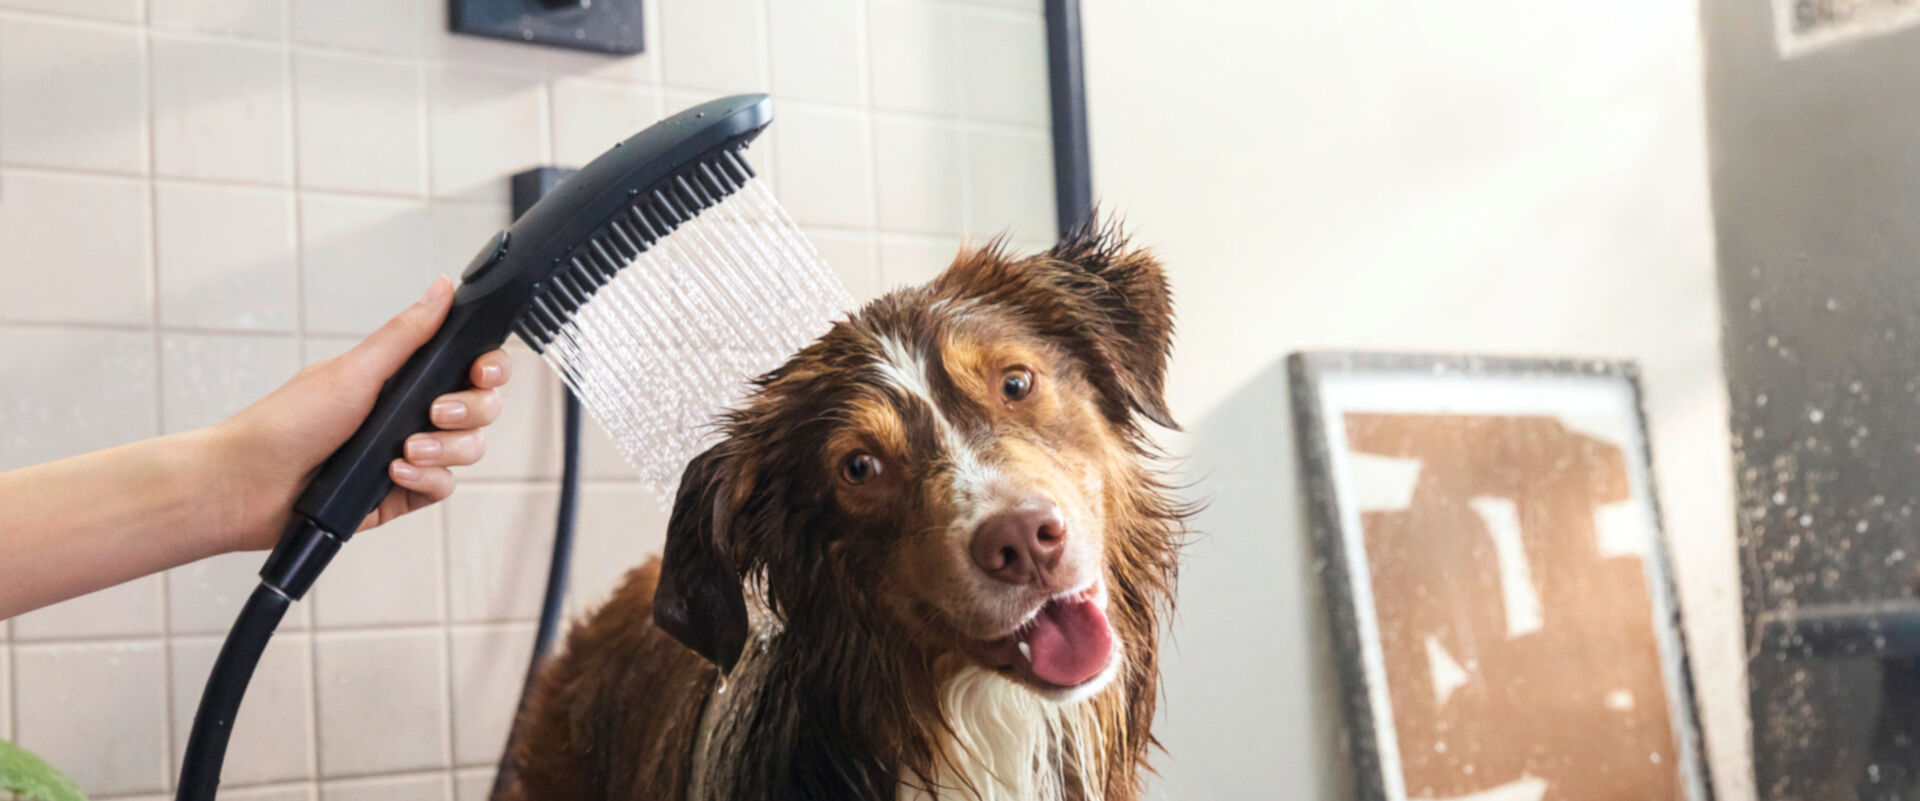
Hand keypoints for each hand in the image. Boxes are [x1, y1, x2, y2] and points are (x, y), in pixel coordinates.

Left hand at [208, 276, 512, 550]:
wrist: (250, 484)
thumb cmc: (287, 422)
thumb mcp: (354, 370)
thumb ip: (407, 333)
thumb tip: (442, 287)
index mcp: (402, 376)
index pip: (470, 366)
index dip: (488, 368)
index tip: (479, 372)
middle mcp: (410, 412)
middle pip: (481, 407)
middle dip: (466, 412)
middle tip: (431, 413)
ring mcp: (410, 453)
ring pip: (468, 449)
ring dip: (443, 449)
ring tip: (403, 452)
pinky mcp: (403, 492)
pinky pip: (443, 487)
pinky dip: (425, 480)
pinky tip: (392, 475)